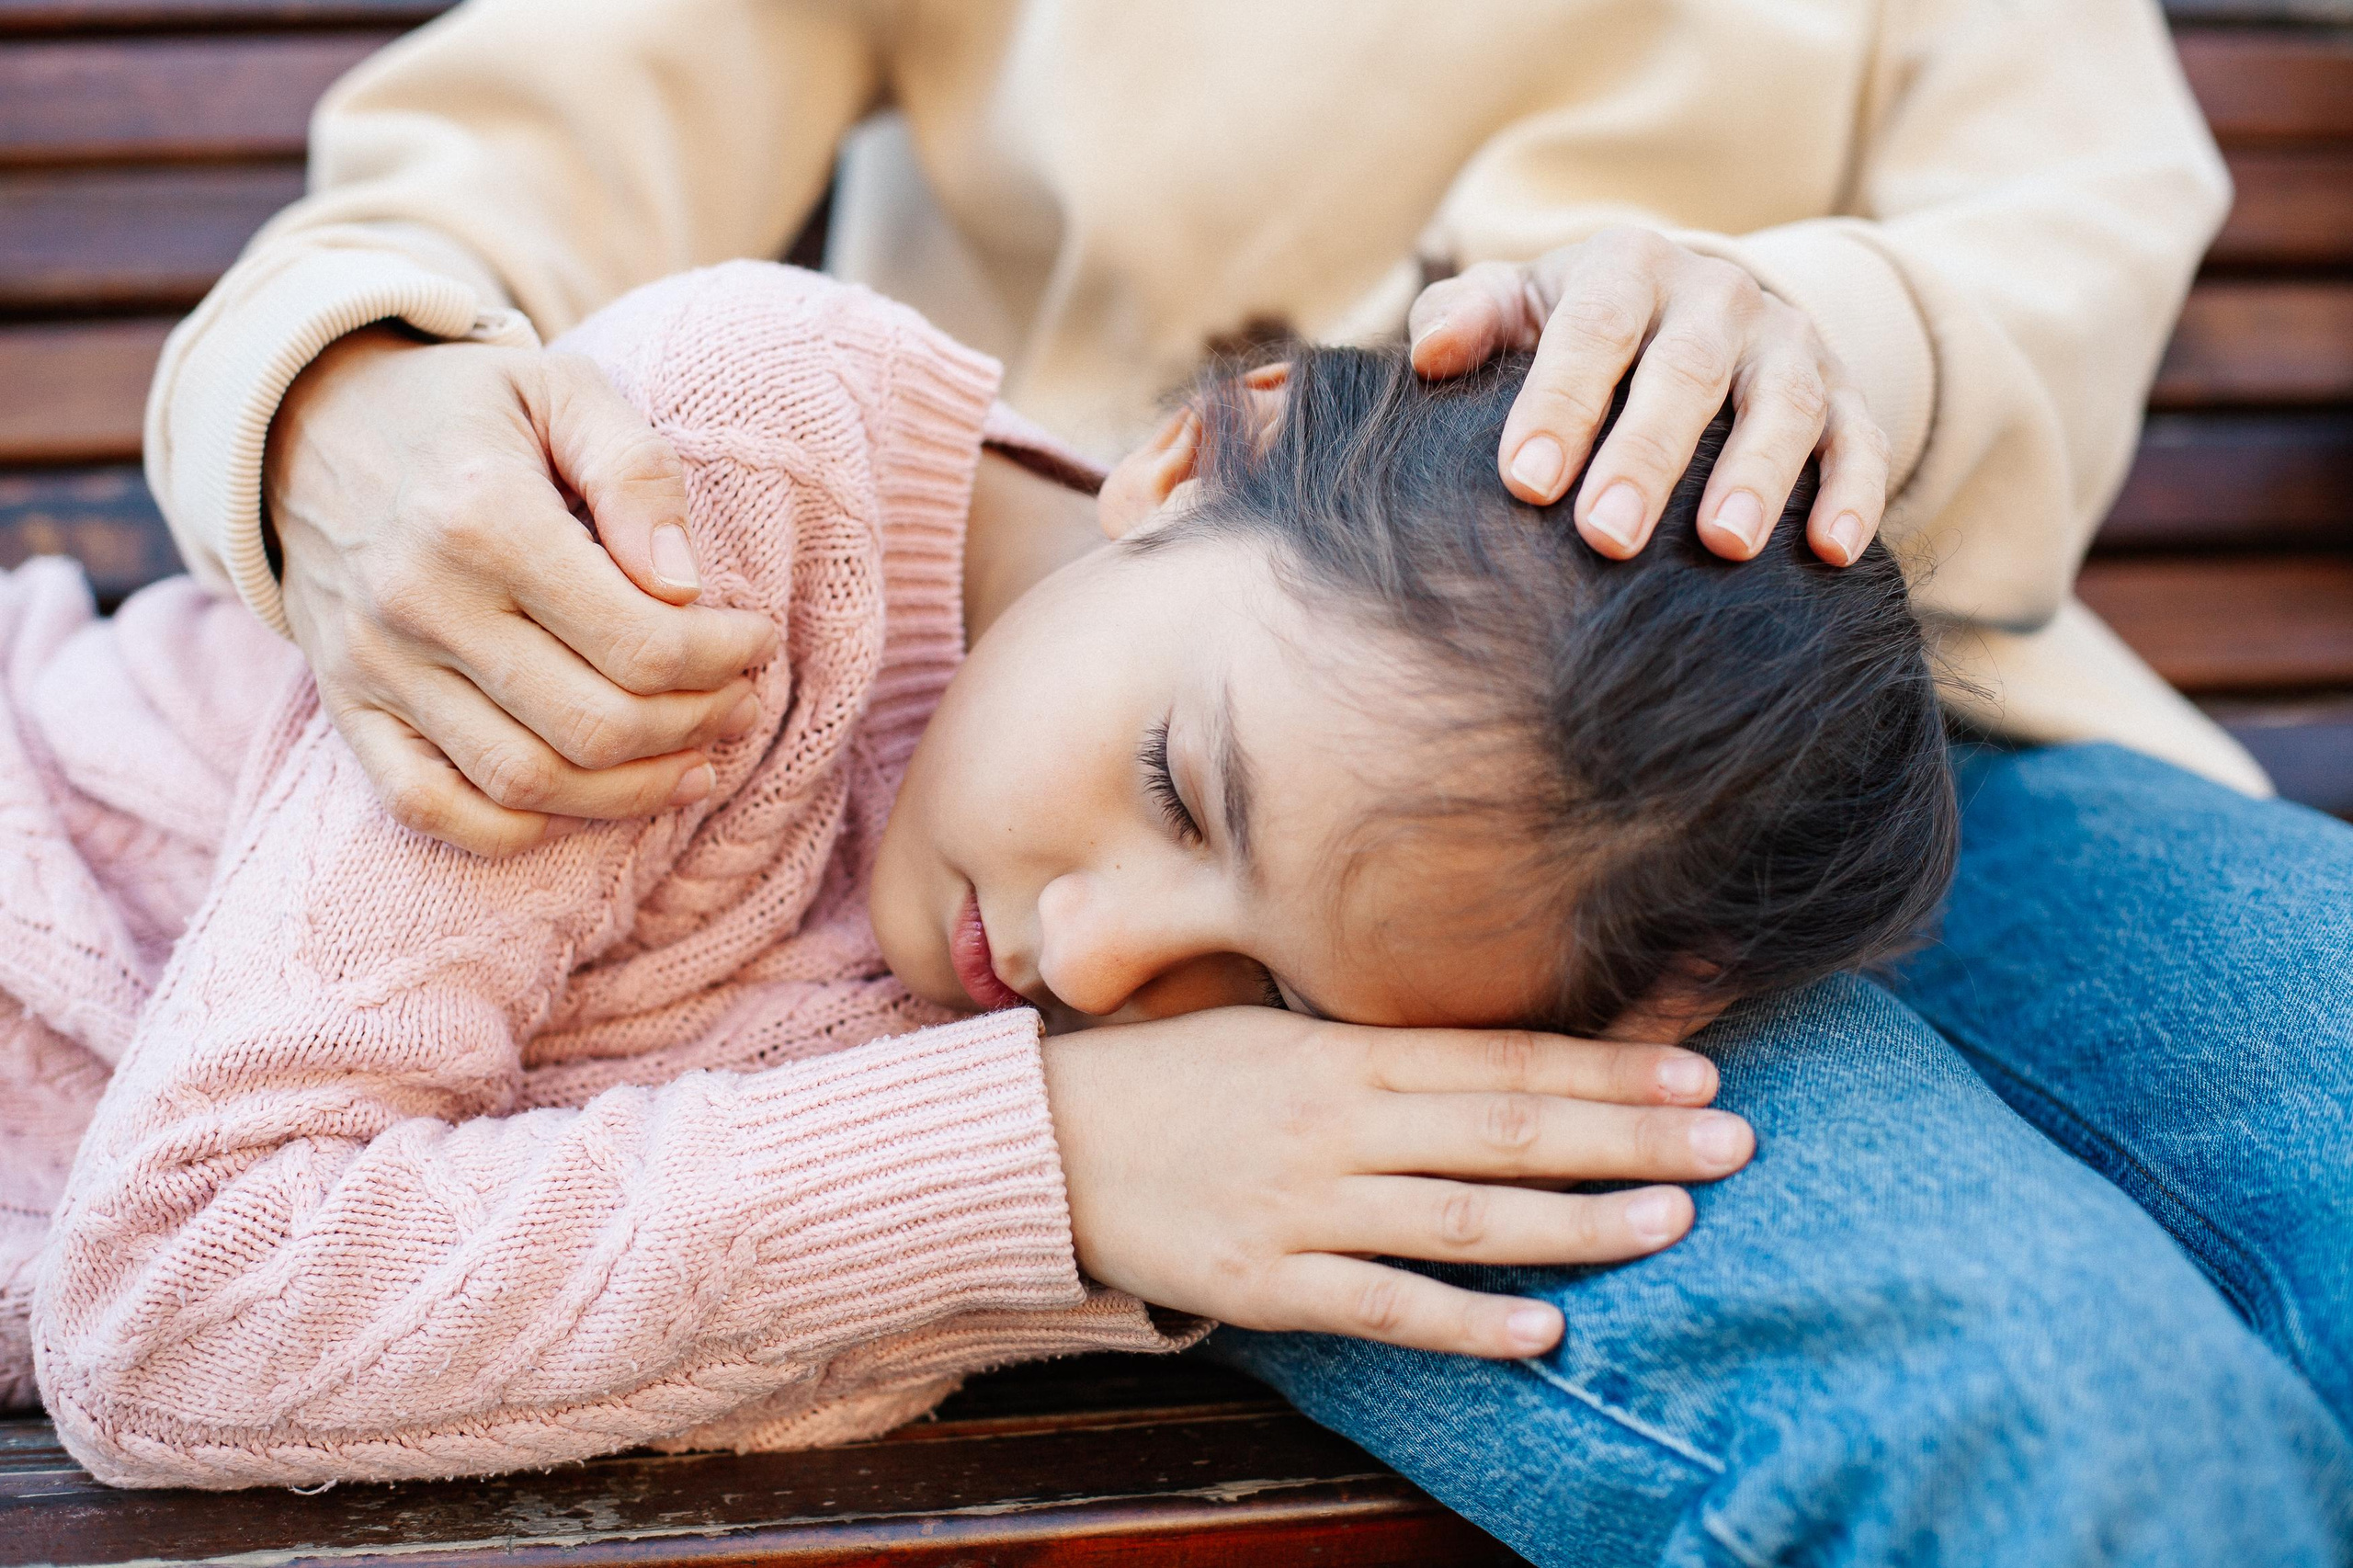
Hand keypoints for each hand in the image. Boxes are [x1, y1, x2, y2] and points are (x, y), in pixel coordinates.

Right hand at [266, 328, 778, 856]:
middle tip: (738, 702)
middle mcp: (419, 602)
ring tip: (694, 758)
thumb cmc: (464, 409)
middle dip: (694, 724)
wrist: (306, 420)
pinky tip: (590, 798)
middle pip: (595, 725)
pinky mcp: (346, 708)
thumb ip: (636, 472)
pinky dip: (520, 828)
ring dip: (631, 790)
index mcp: (482, 516)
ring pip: (527, 784)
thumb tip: (688, 588)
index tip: (756, 639)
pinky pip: (431, 809)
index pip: (640, 641)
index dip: (724, 657)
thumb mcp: (564, 390)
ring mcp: (374, 666)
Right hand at [1042, 1008, 1752, 1357]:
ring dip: (1574, 1223)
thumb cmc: (1171, 1078)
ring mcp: (1302, 1208)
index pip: (1499, 1057)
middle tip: (1734, 1140)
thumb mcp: (1273, 1032)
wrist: (1043, 1144)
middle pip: (1504, 1130)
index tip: (1700, 1070)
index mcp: (1339, 1053)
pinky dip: (1465, 1321)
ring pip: (1461, 1219)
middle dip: (1626, 1137)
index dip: (1605, 1068)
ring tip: (1674, 1225)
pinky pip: (1383, 1308)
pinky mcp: (1265, 1285)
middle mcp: (1333, 1124)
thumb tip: (1498, 1052)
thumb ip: (1378, 1046)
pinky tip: (1543, 1329)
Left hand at [1410, 226, 1891, 567]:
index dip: (1561, 402)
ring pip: (1782, 404)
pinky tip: (1834, 550)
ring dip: (1757, 475)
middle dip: (1647, 455)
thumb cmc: (1579, 327)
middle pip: (1685, 371)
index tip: (1526, 481)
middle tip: (1606, 535)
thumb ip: (1467, 318)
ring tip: (1724, 546)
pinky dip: (1854, 491)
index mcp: (1626, 268)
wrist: (1692, 309)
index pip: (1593, 330)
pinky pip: (1859, 438)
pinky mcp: (1844, 393)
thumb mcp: (1518, 306)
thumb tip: (1431, 352)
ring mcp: (1786, 343)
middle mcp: (1716, 296)